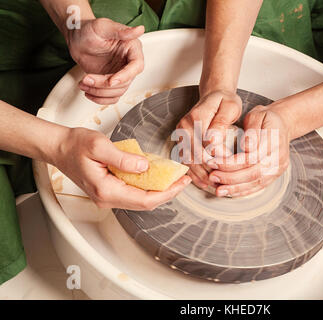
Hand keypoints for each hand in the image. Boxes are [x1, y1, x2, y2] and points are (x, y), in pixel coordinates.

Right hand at [51, 127, 190, 209]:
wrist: (59, 147)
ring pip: (141, 199)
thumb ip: (124, 159)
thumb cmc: (75, 145)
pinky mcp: (109, 191)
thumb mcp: (100, 146)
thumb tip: (145, 167)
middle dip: (168, 192)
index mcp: (106, 190)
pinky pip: (134, 192)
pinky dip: (148, 185)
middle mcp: (107, 198)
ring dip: (159, 190)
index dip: (167, 193)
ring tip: (174, 177)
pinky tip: (157, 175)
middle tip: (183, 179)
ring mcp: (108, 196)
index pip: (144, 200)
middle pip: (145, 203)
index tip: (181, 183)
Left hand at [67, 18, 144, 104]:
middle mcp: (128, 63)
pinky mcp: (111, 82)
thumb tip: (139, 30)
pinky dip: (99, 98)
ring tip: (83, 83)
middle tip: (87, 79)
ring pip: (117, 92)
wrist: (77, 38)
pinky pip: (111, 97)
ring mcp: (120, 74)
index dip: (125, 76)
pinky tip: (88, 91)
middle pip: (125, 82)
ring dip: (99, 92)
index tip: (111, 81)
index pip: (136, 66)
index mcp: (132, 49)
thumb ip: (121, 30)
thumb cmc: (89, 29)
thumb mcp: (103, 27)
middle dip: (104, 85)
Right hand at [176, 90, 241, 189]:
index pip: (205, 142)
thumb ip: (221, 123)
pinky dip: (195, 173)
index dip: (218, 156)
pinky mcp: (181, 141)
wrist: (214, 95)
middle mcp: (184, 126)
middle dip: (209, 169)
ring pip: (189, 160)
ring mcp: (181, 134)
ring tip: (215, 185)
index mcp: (197, 116)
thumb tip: (213, 141)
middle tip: (224, 179)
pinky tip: (205, 182)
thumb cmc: (224, 101)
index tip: (230, 162)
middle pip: (195, 154)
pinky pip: (186, 160)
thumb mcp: (230, 107)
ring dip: (201, 175)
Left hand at [206, 105, 290, 196]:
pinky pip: (259, 186)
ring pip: (256, 182)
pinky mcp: (275, 175)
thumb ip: (252, 130)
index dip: (231, 162)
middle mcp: (279, 156)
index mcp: (274, 140)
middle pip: (254, 172)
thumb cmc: (264, 118)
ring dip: (236, 188)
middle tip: (212, 177)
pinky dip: (243, 191)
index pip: (251, 157)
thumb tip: (245, 146)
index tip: (213, 161)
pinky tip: (229, 193)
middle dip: (231, 177)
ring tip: (218, 190)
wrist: (282, 124)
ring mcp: (279, 168)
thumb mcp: (258, 115)